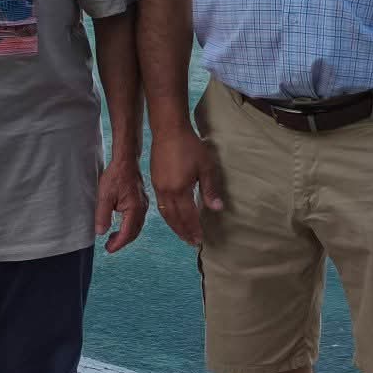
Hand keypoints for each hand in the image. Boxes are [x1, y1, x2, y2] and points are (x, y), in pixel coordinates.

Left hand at [94, 160, 147, 253]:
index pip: (127, 233)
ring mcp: (144, 205)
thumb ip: (102, 215)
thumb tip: (101, 232)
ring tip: (112, 238)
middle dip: (122, 242)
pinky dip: (129, 227)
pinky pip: (137, 220)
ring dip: (126, 235)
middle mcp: (142, 209)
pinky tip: (120, 226)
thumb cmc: (116, 176)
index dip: (118, 244)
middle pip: (134, 232)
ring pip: (137, 227)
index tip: (108, 249)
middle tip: (108, 246)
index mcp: (134, 209)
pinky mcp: (142, 202)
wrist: (126, 161)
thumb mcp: (104, 195)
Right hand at [150, 124, 223, 247]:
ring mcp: (158, 186)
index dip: (193, 229)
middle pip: (174, 218)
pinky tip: (173, 216)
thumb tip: (217, 208)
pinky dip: (167, 215)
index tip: (199, 240)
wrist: (169, 130)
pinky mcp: (155, 181)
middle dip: (183, 231)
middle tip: (191, 242)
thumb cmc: (190, 146)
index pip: (187, 216)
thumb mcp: (206, 167)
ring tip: (183, 233)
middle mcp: (166, 191)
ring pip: (165, 213)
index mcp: (179, 190)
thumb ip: (210, 189)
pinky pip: (160, 204)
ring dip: (174, 225)